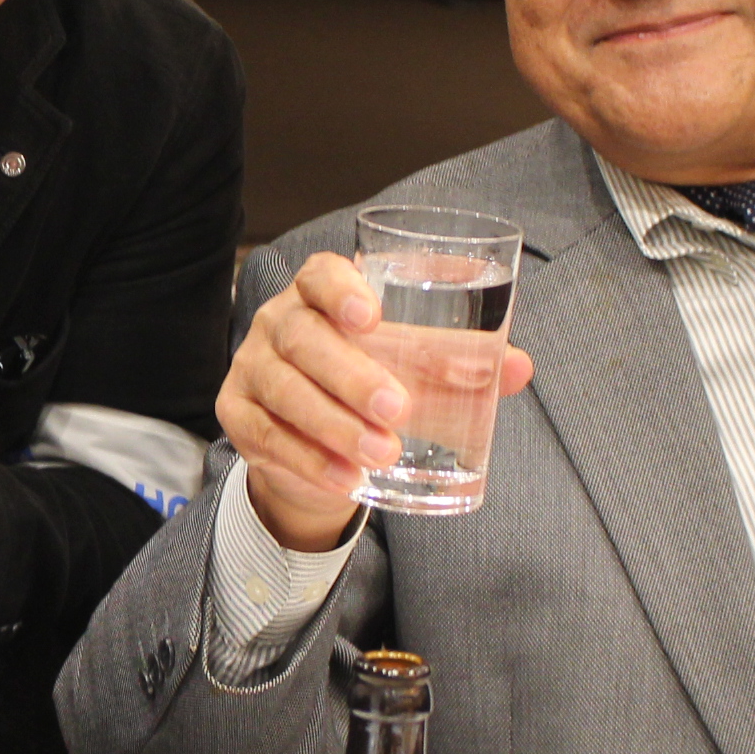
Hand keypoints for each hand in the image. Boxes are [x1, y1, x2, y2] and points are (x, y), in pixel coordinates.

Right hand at [219, 253, 534, 552]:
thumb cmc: (372, 384)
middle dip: (349, 375)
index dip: (341, 291)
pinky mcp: (236, 414)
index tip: (371, 318)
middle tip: (397, 410)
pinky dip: (307, 460)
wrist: (315, 442)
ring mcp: (251, 367)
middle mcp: (278, 322)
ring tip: (381, 454)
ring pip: (283, 390)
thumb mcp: (414, 368)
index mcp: (319, 294)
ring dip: (333, 425)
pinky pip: (265, 436)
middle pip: (302, 338)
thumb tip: (518, 367)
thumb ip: (460, 363)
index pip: (319, 275)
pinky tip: (344, 478)